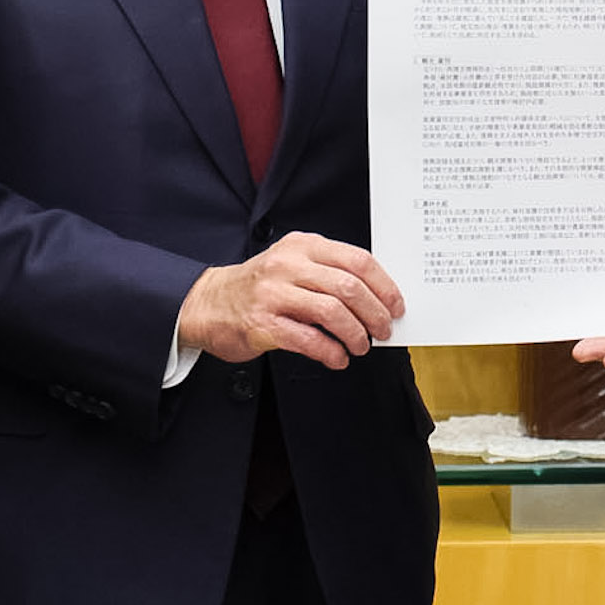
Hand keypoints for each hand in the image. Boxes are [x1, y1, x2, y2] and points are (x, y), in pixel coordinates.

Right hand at [179, 233, 405, 369]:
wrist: (207, 303)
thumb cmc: (258, 287)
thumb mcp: (293, 264)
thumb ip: (328, 273)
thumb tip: (376, 298)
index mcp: (303, 245)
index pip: (358, 260)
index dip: (384, 286)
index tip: (396, 305)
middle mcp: (288, 264)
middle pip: (349, 287)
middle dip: (375, 313)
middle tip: (383, 330)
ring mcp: (274, 293)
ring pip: (332, 312)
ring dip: (355, 334)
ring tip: (361, 346)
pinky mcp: (262, 323)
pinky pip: (308, 339)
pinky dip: (330, 352)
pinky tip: (337, 358)